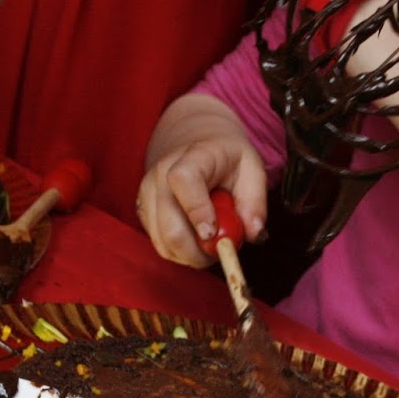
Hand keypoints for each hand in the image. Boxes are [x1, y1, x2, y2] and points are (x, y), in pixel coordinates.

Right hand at [139, 97, 268, 267]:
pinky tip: (194, 239)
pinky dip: (179, 251)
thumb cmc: (226, 158)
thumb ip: (255, 202)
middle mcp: (161, 174)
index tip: (212, 235)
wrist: (197, 143)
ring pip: (162, 241)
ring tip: (210, 243)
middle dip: (197, 251)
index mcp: (193, 157)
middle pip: (169, 224)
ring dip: (189, 254)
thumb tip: (253, 233)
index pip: (183, 182)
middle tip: (220, 252)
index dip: (196, 211)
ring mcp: (148, 193)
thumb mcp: (252, 170)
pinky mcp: (143, 210)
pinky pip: (159, 244)